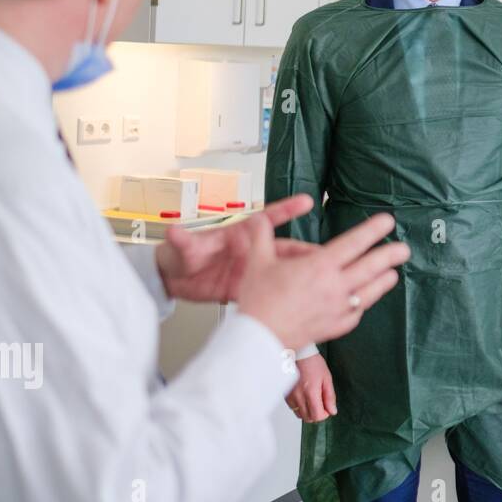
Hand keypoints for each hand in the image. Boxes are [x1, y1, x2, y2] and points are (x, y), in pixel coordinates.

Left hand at [155, 194, 316, 303]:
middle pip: (285, 249)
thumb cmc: (180, 256)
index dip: (287, 209)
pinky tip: (302, 300)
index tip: (306, 201)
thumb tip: (173, 231)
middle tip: (328, 255)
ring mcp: (253, 270)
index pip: (267, 219)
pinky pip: (273, 290)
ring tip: (324, 279)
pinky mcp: (250, 287)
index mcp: (239, 234)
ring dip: (302, 274)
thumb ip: (183, 240)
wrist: (173, 281)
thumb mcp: (183, 248)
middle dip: (306, 252)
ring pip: (284, 271)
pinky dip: (288, 294)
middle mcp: (251, 251)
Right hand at [236, 210, 409, 350]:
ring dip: (384, 281)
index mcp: (319, 266)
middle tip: (405, 249)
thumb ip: (261, 235)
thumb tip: (259, 218)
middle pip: (371, 267)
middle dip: (390, 255)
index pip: (354, 243)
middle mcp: (334, 286)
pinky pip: (357, 312)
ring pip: (369, 292)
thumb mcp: (257, 262)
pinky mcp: (335, 327)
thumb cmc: (257, 301)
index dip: (373, 230)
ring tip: (394, 273)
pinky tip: (365, 299)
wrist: (258, 339)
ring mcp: (338, 308)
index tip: (387, 221)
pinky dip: (364, 303)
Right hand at [287, 354, 336, 422]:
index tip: (327, 408)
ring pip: (300, 415)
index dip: (324, 414)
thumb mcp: (327, 379)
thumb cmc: (313, 364)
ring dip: (308, 411)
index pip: (317, 416)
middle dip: (317, 414)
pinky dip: (300, 406)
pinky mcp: (286, 396)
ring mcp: (290, 397)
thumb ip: (330, 397)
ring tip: (312, 400)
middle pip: (308, 418)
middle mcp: (298, 396)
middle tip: (321, 404)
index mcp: (310, 392)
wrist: (299, 355)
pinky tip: (304, 397)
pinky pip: (293, 408)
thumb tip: (332, 410)